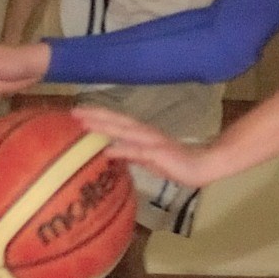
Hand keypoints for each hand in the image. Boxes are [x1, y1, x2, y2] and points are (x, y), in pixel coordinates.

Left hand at [76, 101, 221, 186]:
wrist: (204, 166)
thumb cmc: (177, 163)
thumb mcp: (149, 159)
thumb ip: (131, 154)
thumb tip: (112, 152)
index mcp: (142, 134)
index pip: (117, 121)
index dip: (98, 116)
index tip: (78, 113)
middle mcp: (145, 133)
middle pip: (117, 121)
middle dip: (95, 115)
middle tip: (73, 111)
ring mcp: (152, 142)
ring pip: (124, 132)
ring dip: (104, 127)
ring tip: (85, 124)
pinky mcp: (159, 154)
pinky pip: (138, 152)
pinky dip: (122, 150)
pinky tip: (108, 150)